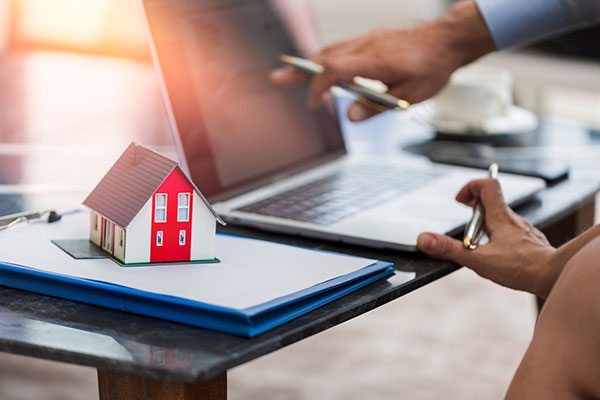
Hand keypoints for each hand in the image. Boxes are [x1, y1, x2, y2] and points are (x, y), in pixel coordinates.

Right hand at [270, 1, 494, 121]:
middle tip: (277, 79)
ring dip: (310, 63)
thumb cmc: (432, 67)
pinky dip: (327, 57)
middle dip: (299, 70)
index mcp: (375, 61)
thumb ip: (376, 107)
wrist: (448, 39)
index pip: (335, 72)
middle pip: (325, 57)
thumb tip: (350, 115)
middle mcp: (367, 46)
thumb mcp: (408, 96)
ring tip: (291, 73)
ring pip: (331, 49)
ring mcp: (368, 39)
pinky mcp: (371, 38)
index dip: (318, 88)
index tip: (313, 104)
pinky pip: (342, 47)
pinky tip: (321, 66)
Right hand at [417, 178, 559, 298]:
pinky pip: (513, 233)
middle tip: (464, 214)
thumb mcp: (478, 259)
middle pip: (492, 201)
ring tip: (478, 241)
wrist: (555, 276)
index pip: (487, 185)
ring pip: (503, 218)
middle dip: (474, 206)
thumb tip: (424, 240)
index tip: (459, 200)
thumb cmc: (521, 268)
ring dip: (487, 223)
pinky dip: (501, 237)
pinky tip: (499, 254)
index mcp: (500, 217)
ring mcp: (524, 231)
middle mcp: (513, 220)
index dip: (470, 187)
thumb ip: (449, 249)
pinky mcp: (531, 244)